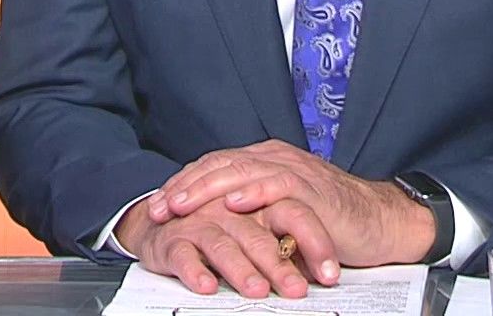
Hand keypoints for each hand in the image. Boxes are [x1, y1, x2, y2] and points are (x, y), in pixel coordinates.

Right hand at [115, 191, 332, 297]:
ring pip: (222, 244)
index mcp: (257, 203)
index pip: (292, 215)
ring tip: (257, 290)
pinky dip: (195, 270)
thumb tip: (323, 273)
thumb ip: (286, 247)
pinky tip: (207, 285)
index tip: (330, 274)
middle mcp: (229, 210)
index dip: (314, 243)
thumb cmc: (218, 227)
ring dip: (240, 268)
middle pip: (258, 234)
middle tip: (297, 290)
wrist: (163, 220)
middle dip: (279, 265)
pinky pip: (183, 254)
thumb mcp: (258, 231)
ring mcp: (200, 222)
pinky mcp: (173, 240)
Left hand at [145, 140, 433, 269]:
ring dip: (207, 189)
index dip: (183, 183)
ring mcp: (293, 170)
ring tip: (181, 205)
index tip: (156, 205)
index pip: (213, 165)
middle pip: (219, 165)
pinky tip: (234, 203)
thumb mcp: (279, 214)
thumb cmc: (327, 221)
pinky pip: (278, 185)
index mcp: (263, 161)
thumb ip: (251, 211)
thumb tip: (210, 226)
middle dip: (185, 187)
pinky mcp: (312, 189)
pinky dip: (254, 192)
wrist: (378, 222)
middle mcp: (274, 159)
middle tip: (158, 207)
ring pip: (241, 171)